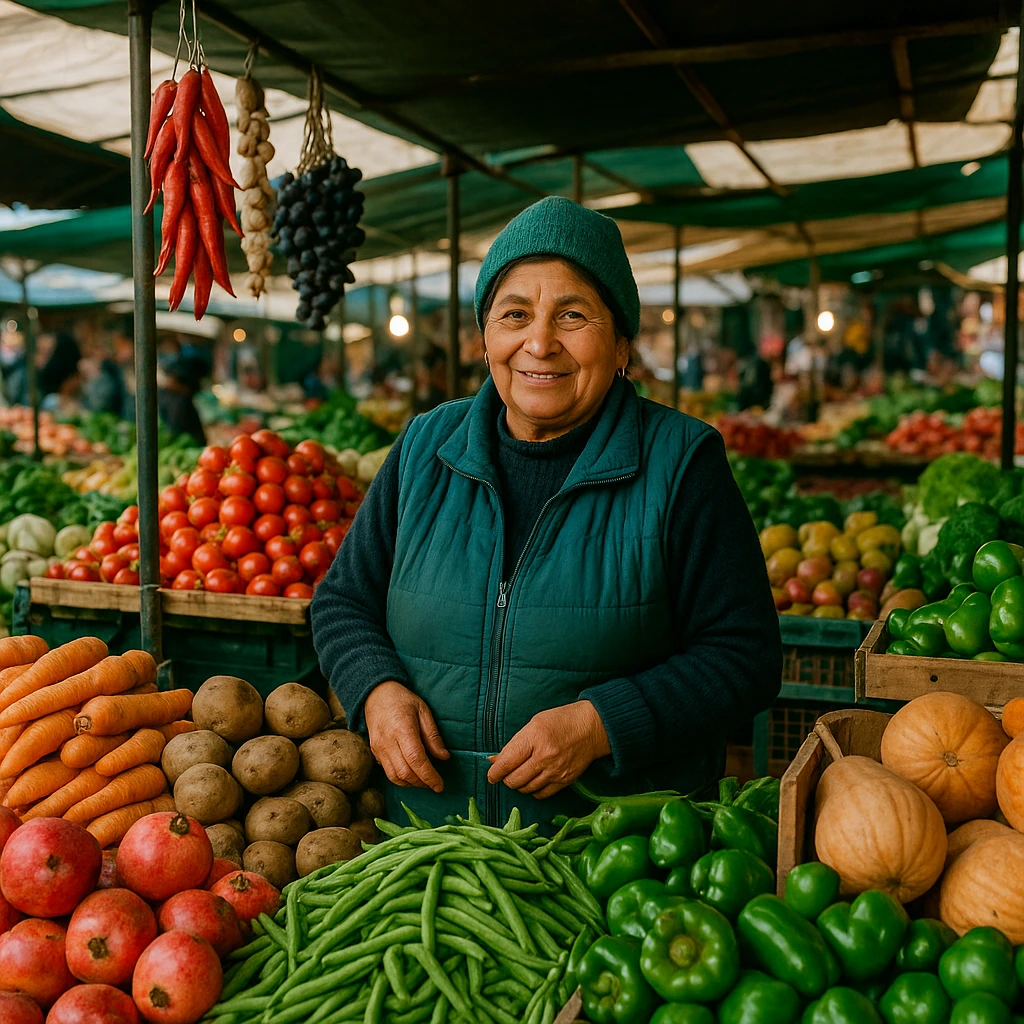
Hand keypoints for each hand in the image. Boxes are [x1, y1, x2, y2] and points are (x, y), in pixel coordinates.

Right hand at [363, 681, 449, 792]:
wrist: (376, 694)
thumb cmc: (403, 700)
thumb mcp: (423, 711)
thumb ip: (433, 736)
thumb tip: (444, 757)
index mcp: (403, 729)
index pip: (417, 760)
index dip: (429, 776)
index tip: (440, 785)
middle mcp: (388, 742)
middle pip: (405, 773)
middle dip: (422, 783)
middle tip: (434, 784)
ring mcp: (378, 748)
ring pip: (394, 777)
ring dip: (411, 783)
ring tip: (423, 780)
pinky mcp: (374, 752)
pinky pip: (387, 772)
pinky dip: (400, 778)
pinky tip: (410, 773)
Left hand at [487, 701, 610, 799]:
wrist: (592, 727)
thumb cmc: (561, 720)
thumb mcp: (534, 724)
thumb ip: (513, 744)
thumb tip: (494, 761)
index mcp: (534, 738)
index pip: (507, 762)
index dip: (494, 772)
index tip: (491, 775)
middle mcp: (545, 757)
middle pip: (514, 780)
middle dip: (505, 779)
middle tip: (506, 773)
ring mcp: (556, 771)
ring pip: (526, 789)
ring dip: (519, 785)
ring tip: (520, 775)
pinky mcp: (565, 781)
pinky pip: (541, 794)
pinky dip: (533, 790)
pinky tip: (533, 781)